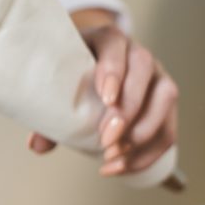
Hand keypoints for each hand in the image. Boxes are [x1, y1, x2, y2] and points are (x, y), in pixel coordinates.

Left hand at [27, 9, 178, 176]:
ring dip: (143, 132)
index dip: (113, 70)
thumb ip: (48, 114)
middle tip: (107, 139)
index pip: (113, 44)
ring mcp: (156, 76)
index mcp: (106, 39)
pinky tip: (123, 165)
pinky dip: (148, 152)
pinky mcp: (164, 101)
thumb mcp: (58, 86)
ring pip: (166, 98)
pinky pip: (169, 126)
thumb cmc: (71, 78)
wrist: (91, 74)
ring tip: (114, 155)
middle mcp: (136, 54)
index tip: (105, 98)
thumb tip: (36, 145)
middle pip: (143, 72)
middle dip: (128, 109)